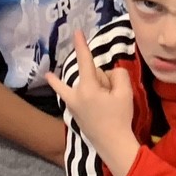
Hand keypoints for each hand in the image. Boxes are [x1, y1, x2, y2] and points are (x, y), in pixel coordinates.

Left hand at [45, 28, 134, 154]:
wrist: (112, 144)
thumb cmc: (119, 118)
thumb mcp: (125, 92)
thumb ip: (118, 75)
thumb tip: (110, 74)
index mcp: (88, 88)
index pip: (85, 61)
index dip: (82, 45)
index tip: (77, 32)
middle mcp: (76, 95)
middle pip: (90, 75)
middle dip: (102, 78)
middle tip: (113, 96)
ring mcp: (73, 104)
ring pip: (82, 84)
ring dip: (86, 85)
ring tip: (74, 86)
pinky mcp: (74, 112)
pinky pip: (73, 93)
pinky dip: (66, 87)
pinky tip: (50, 78)